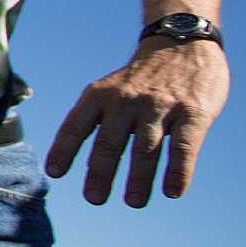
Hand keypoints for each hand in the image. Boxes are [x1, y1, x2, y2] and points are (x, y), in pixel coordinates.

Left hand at [46, 38, 229, 205]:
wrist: (181, 44)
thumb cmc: (139, 80)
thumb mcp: (108, 89)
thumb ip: (97, 120)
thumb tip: (81, 164)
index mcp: (98, 95)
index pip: (75, 126)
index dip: (63, 149)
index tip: (54, 173)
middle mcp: (125, 100)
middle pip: (109, 141)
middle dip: (100, 172)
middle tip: (94, 199)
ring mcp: (159, 106)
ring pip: (145, 147)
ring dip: (138, 178)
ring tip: (133, 202)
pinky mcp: (192, 112)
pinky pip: (183, 146)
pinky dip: (177, 171)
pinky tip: (172, 192)